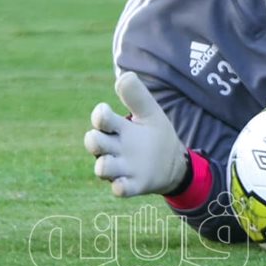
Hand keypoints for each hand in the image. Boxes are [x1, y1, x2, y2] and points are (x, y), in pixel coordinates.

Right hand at [84, 72, 187, 197]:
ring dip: (104, 165)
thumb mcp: (150, 113)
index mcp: (118, 128)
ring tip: (111, 161)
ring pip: (102, 168)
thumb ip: (138, 96)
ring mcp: (122, 168)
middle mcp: (114, 148)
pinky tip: (122, 183)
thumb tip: (125, 75)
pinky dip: (119, 187)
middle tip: (104, 137)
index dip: (99, 116)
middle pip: (93, 143)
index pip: (100, 120)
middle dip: (94, 140)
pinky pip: (119, 189)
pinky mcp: (132, 185)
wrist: (172, 162)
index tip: (104, 111)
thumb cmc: (154, 134)